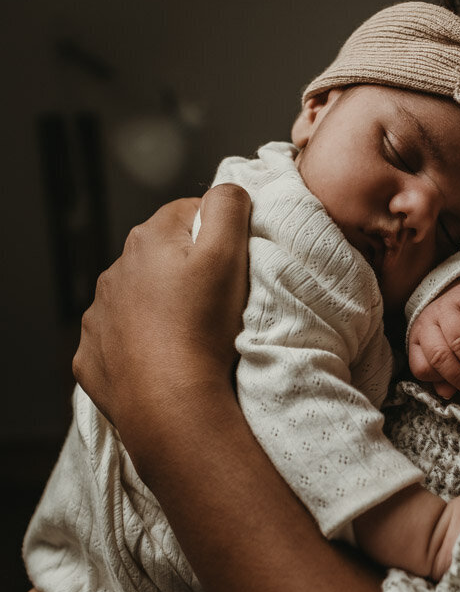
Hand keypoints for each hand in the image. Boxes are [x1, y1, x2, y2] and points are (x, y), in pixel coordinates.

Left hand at [73, 185, 250, 466]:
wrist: (170, 403)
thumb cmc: (204, 327)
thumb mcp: (229, 254)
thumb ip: (228, 206)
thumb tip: (227, 189)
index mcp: (148, 239)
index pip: (188, 213)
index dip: (217, 235)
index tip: (234, 266)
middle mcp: (115, 271)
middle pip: (160, 257)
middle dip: (186, 272)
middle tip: (218, 305)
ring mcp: (100, 315)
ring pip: (137, 298)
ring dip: (161, 308)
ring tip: (191, 337)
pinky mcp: (92, 355)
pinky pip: (118, 341)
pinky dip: (138, 346)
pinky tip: (162, 362)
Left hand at [408, 273, 459, 397]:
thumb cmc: (450, 328)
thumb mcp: (440, 349)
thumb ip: (441, 374)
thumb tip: (447, 393)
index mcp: (417, 338)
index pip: (421, 367)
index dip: (440, 381)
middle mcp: (428, 321)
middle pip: (440, 355)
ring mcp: (447, 308)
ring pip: (459, 341)